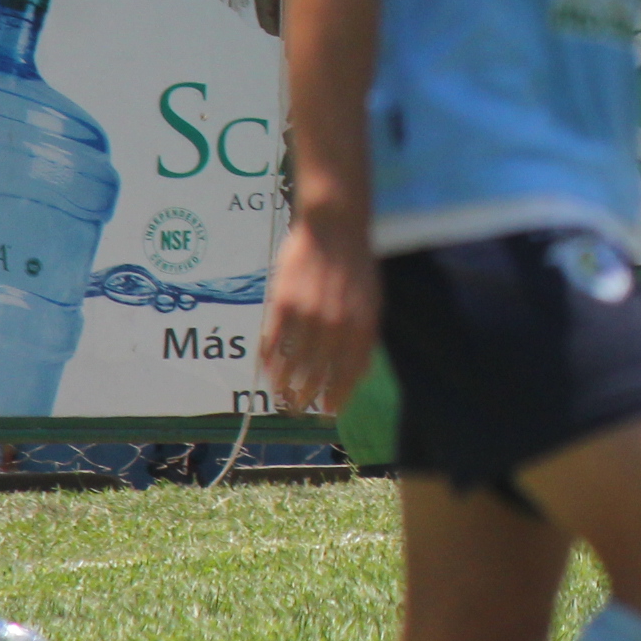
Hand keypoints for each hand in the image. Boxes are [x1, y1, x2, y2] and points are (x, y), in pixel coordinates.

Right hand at [258, 218, 378, 415]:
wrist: (335, 228)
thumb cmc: (357, 266)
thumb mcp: (373, 302)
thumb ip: (365, 336)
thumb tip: (357, 372)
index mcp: (362, 326)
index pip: (349, 374)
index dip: (338, 397)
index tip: (330, 413)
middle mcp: (336, 325)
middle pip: (318, 375)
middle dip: (309, 399)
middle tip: (301, 411)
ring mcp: (308, 315)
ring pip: (293, 363)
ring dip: (286, 387)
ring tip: (282, 400)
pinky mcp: (283, 303)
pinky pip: (273, 342)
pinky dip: (269, 362)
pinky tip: (267, 373)